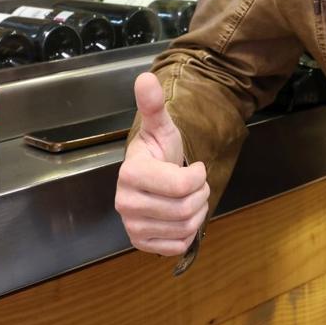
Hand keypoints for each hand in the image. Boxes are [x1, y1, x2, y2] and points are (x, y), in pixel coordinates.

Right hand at [114, 72, 209, 255]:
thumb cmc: (159, 151)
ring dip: (197, 212)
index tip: (194, 167)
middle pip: (186, 208)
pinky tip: (179, 217)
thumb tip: (145, 78)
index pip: (182, 185)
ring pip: (185, 227)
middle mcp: (125, 203)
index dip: (198, 176)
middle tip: (194, 184)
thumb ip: (153, 105)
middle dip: (200, 194)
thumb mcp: (162, 127)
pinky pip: (178, 246)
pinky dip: (187, 233)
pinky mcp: (140, 243)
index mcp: (130, 173)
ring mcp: (131, 226)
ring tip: (188, 198)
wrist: (151, 176)